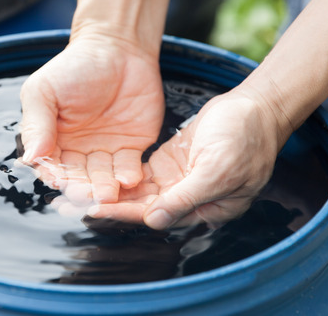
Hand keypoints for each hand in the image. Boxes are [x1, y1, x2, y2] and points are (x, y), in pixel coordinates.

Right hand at [19, 32, 164, 204]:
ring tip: (109, 193)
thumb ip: (36, 123)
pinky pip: (129, 168)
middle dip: (82, 188)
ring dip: (105, 188)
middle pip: (78, 178)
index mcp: (52, 140)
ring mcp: (106, 151)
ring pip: (103, 178)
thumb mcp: (44, 90)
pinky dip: (129, 176)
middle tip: (87, 195)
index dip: (55, 174)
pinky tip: (130, 180)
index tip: (59, 181)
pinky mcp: (132, 148)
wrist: (118, 47)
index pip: (51, 165)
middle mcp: (78, 151)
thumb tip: (29, 157)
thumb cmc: (75, 65)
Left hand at [87, 89, 284, 228]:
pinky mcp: (171, 164)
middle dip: (108, 206)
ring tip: (76, 190)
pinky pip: (142, 175)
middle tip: (71, 203)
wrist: (257, 106)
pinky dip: (121, 176)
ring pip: (138, 193)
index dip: (124, 213)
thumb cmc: (246, 137)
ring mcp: (178, 181)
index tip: (92, 210)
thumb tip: (154, 220)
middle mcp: (188, 200)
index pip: (156, 215)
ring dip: (109, 192)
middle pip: (142, 207)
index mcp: (204, 209)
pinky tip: (95, 173)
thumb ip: (186, 197)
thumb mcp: (218, 169)